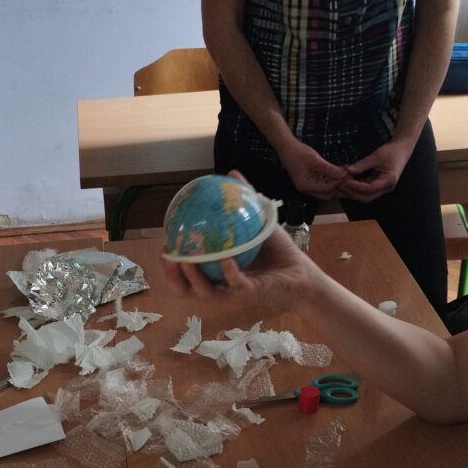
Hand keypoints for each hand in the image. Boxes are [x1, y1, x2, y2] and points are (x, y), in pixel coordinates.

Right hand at [162, 170, 321, 309]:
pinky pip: (235, 284)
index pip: (187, 273)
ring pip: (205, 292)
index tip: (164, 243)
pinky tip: (224, 259)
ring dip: (191, 278)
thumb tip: (232, 173)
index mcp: (217, 273)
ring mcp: (234, 292)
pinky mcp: (251, 294)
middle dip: (172, 276)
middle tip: (166, 256)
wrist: (303, 274)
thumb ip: (245, 200)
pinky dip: (228, 272)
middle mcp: (221, 285)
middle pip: (187, 289)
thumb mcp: (258, 223)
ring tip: (183, 261)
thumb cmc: (280, 253)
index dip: (171, 264)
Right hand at [278, 139, 348, 199]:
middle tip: (349, 178)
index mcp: (306, 186)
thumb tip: (343, 174)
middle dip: (339, 187)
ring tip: (345, 176)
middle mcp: (307, 189)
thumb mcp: (315, 160)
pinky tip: (338, 174)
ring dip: (336, 184)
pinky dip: (331, 181)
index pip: (327, 189)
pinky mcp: (310, 181)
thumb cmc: (298, 153)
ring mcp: (308, 186)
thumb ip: (330, 169)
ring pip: (326, 190)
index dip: (339, 183)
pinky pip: (323, 184)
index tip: (348, 176)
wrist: (287, 148)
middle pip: (327, 194)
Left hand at [338, 140, 413, 202]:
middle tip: (339, 186)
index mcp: (388, 181)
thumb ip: (362, 164)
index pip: (370, 189)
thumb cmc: (392, 151)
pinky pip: (364, 191)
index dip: (356, 187)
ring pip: (364, 196)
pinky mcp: (376, 186)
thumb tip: (347, 170)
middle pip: (366, 197)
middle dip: (351, 193)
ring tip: (339, 186)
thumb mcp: (377, 156)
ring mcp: (381, 188)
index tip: (344, 182)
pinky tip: (346, 184)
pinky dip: (355, 188)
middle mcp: (385, 188)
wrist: (402, 150)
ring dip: (351, 193)